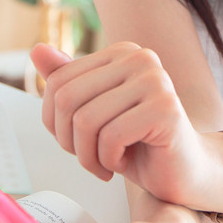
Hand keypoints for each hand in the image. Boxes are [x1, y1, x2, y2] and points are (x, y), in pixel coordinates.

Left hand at [30, 42, 219, 205]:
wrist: (184, 173)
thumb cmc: (139, 144)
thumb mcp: (95, 113)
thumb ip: (68, 82)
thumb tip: (37, 50)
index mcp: (121, 52)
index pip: (58, 80)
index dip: (54, 121)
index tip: (74, 141)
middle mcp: (140, 57)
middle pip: (68, 99)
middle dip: (69, 141)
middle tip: (90, 158)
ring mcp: (156, 80)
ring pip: (86, 120)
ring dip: (89, 156)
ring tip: (107, 163)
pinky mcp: (165, 108)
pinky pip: (111, 136)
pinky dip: (109, 160)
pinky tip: (125, 163)